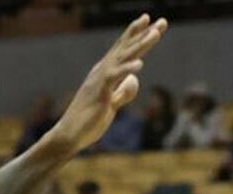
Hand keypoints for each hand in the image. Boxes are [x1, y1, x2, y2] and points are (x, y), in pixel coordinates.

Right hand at [49, 14, 168, 154]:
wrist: (71, 133)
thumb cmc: (90, 120)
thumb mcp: (112, 104)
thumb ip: (123, 92)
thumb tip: (134, 80)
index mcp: (107, 72)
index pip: (125, 50)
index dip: (139, 36)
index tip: (153, 24)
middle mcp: (103, 70)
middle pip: (127, 48)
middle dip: (145, 34)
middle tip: (161, 21)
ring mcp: (101, 79)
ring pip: (124, 57)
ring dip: (140, 45)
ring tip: (155, 33)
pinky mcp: (100, 92)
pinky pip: (115, 78)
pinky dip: (127, 69)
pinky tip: (140, 64)